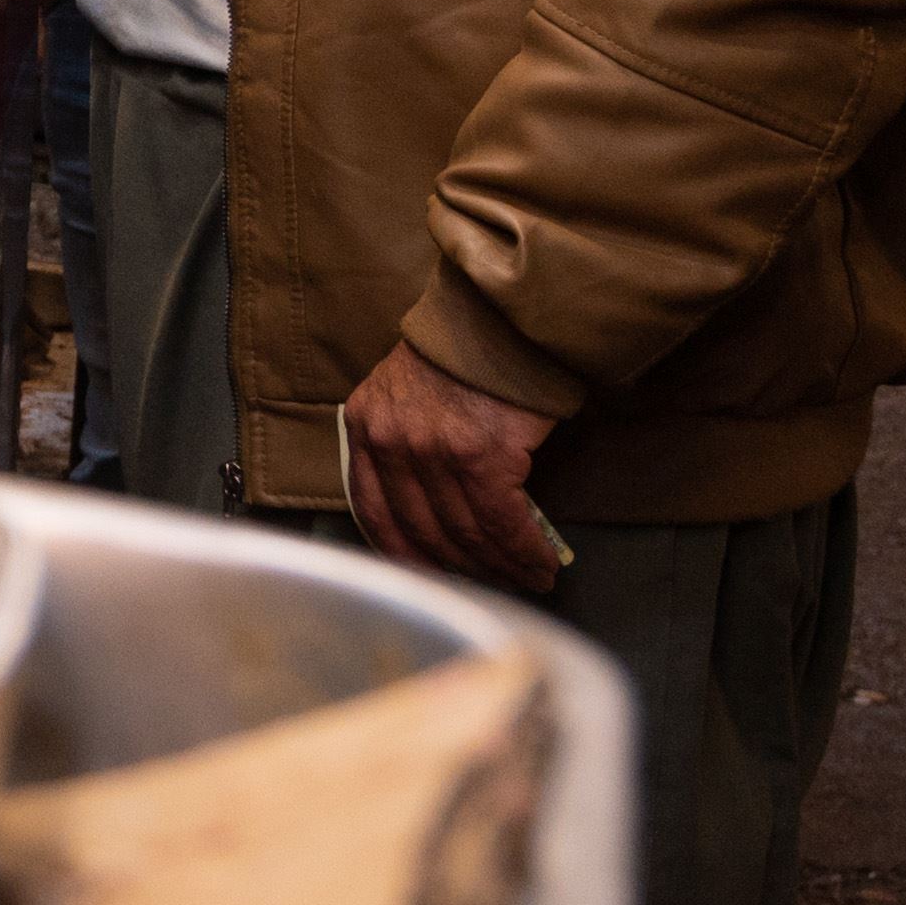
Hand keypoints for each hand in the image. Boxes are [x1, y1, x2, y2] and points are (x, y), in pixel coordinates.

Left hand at [338, 341, 564, 596]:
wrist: (503, 318)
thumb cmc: (464, 356)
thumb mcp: (406, 393)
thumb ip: (405, 444)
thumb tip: (437, 514)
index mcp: (364, 425)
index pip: (371, 508)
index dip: (402, 553)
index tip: (429, 577)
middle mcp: (391, 441)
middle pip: (422, 529)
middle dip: (462, 567)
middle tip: (492, 586)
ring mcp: (434, 450)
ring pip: (465, 532)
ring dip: (500, 566)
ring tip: (526, 581)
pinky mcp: (482, 455)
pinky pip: (502, 522)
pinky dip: (524, 551)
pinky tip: (540, 565)